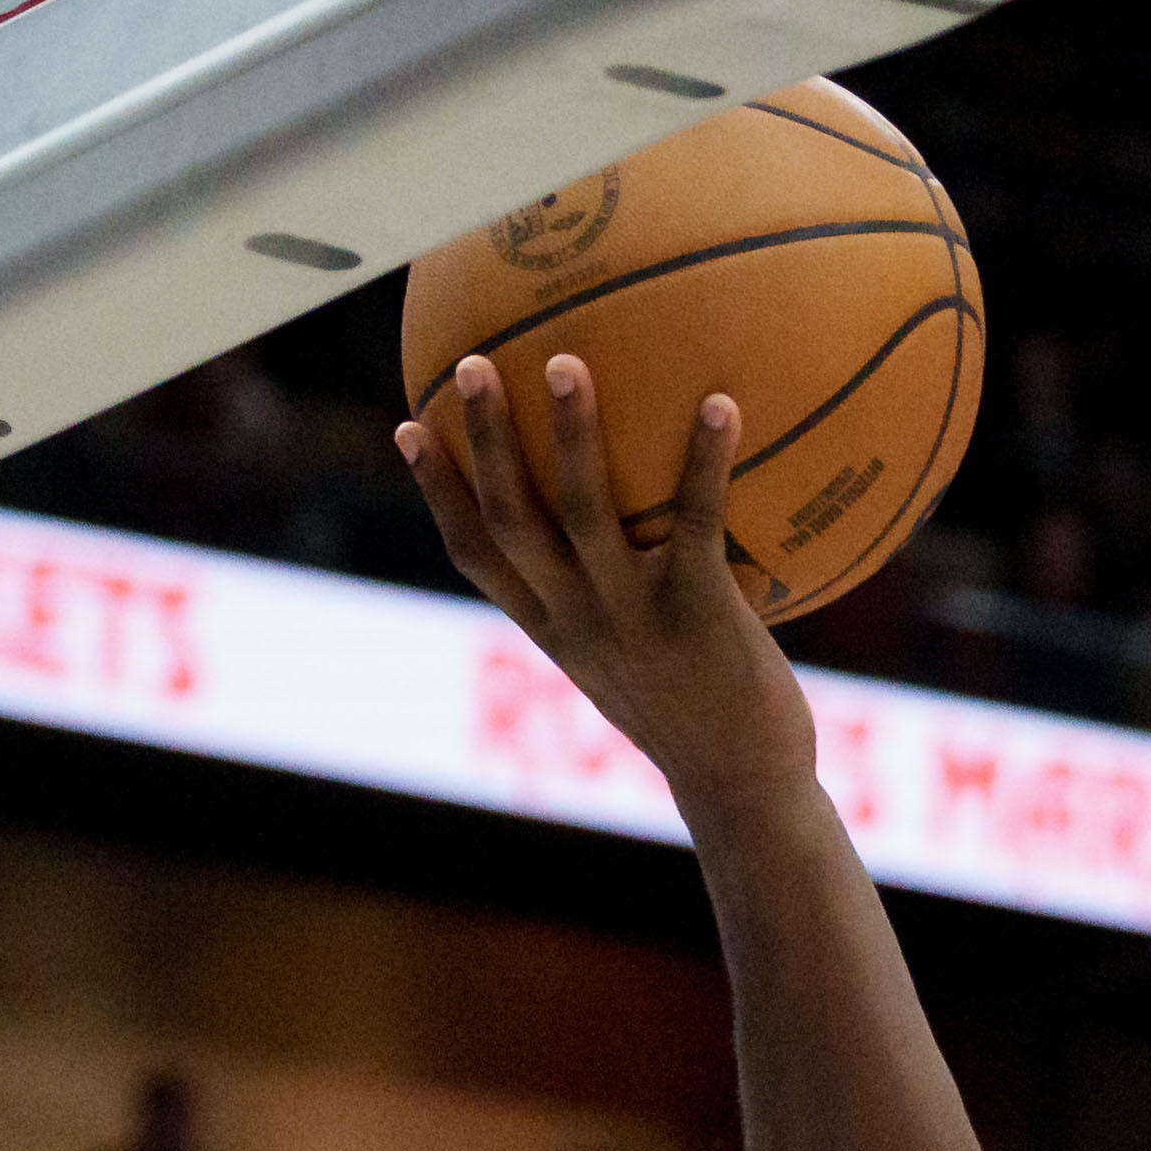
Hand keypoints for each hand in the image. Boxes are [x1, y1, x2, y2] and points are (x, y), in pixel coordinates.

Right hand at [398, 354, 815, 809]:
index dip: (436, 490)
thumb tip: (638, 535)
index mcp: (553, 628)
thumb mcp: (638, 663)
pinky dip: (705, 461)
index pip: (473, 553)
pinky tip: (723, 403)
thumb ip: (619, 604)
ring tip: (568, 360)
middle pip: (509, 517)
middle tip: (473, 362)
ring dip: (571, 434)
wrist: (745, 790)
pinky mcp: (697, 615)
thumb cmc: (701, 717)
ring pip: (582, 512)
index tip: (406, 426)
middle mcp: (578, 619)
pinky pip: (694, 523)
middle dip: (483, 438)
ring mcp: (632, 617)